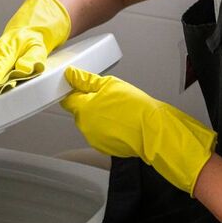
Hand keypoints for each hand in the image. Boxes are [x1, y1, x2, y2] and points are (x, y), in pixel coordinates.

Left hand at [61, 66, 216, 195]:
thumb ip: (86, 80)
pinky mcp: (105, 147)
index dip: (74, 91)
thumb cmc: (135, 107)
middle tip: (108, 96)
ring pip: (91, 123)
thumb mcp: (109, 84)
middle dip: (89, 103)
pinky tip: (121, 121)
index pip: (68, 100)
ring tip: (118, 109)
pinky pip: (101, 133)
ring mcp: (94, 139)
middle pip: (80, 111)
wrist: (153, 130)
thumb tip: (71, 75)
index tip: (83, 86)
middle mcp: (85, 127)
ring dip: (99, 115)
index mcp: (83, 110)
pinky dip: (108, 127)